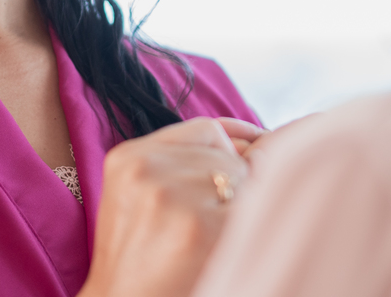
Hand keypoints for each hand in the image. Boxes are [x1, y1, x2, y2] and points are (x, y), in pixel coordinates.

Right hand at [79, 117, 263, 296]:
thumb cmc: (142, 260)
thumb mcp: (145, 198)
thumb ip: (189, 163)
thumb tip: (261, 146)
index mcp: (128, 157)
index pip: (208, 131)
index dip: (238, 146)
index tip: (256, 160)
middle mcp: (145, 168)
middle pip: (228, 156)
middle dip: (237, 186)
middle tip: (215, 224)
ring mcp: (168, 194)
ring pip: (241, 181)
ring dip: (239, 209)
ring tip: (209, 240)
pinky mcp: (195, 226)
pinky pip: (248, 210)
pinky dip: (245, 229)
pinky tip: (218, 249)